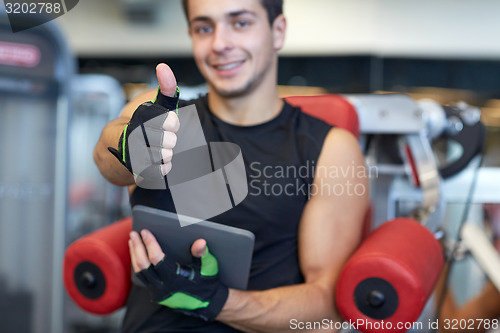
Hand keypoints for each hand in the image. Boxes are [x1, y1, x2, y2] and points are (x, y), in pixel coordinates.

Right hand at [108, 64, 180, 188]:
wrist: (118, 149)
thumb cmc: (144, 125)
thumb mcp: (156, 105)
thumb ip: (165, 88)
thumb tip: (163, 67)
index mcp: (141, 119)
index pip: (171, 122)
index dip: (172, 124)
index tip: (168, 123)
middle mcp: (135, 136)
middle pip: (170, 141)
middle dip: (169, 140)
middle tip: (163, 138)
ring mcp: (134, 154)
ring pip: (166, 156)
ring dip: (166, 153)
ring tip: (158, 149)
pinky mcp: (136, 170)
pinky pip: (162, 170)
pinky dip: (163, 167)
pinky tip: (157, 161)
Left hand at [129, 229, 228, 320]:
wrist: (207, 303)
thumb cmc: (208, 282)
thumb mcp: (208, 267)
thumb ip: (202, 254)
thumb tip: (200, 242)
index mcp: (175, 279)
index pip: (157, 259)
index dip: (150, 244)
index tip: (145, 232)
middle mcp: (163, 288)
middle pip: (143, 265)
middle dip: (137, 247)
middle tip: (133, 233)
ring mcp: (158, 292)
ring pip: (140, 272)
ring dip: (134, 255)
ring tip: (133, 241)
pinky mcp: (156, 294)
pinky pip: (143, 278)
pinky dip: (138, 264)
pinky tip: (138, 254)